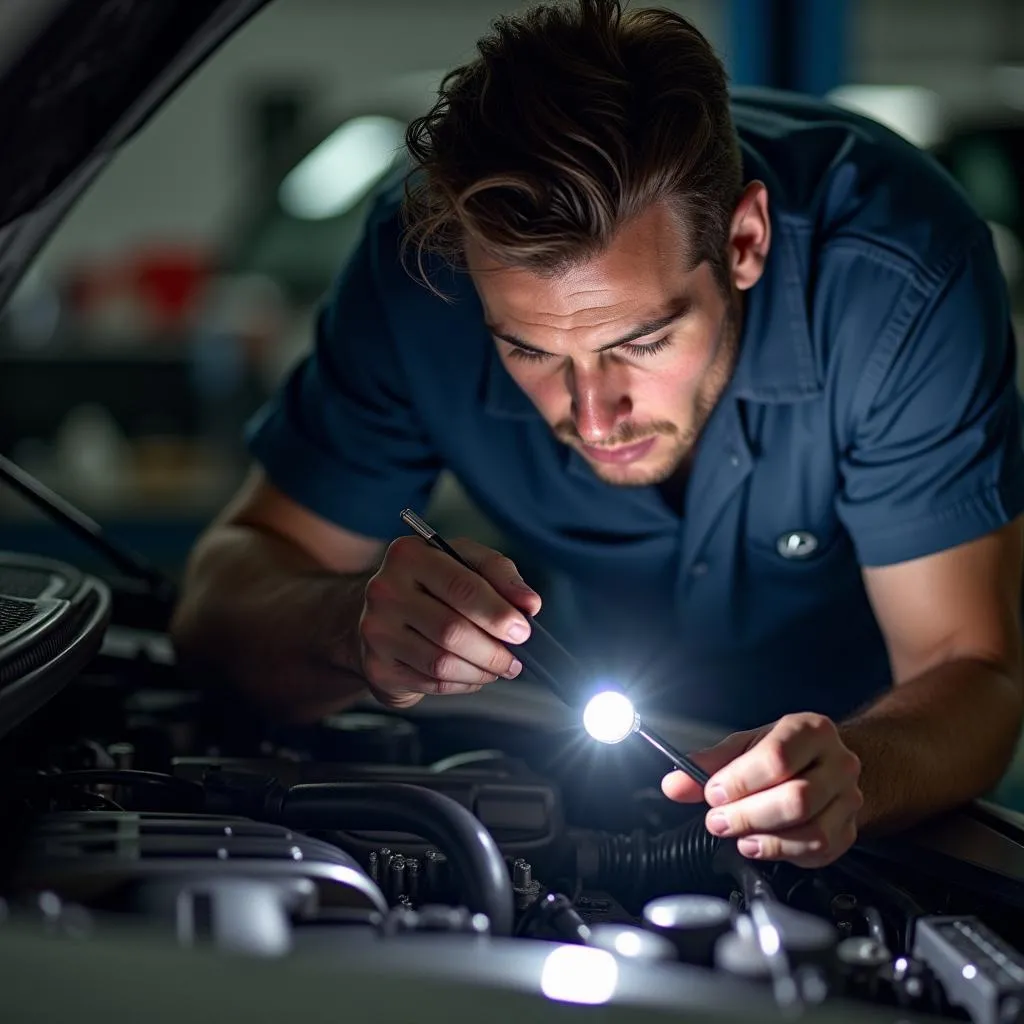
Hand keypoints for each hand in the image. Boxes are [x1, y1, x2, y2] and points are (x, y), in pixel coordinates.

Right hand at [358, 535, 540, 708]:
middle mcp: (386, 590)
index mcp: (410, 555)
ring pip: (442, 662)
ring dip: (480, 670)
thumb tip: (529, 604)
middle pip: (452, 630)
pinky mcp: (378, 666)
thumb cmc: (430, 585)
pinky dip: (462, 683)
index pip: (462, 587)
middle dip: (493, 650)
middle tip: (514, 658)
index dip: (498, 613)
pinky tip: (471, 673)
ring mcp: (377, 631)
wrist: (375, 612)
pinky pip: (432, 683)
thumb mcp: (464, 562)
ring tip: (497, 667)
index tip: (522, 630)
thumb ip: (500, 574)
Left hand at [661, 713, 862, 867]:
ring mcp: (848, 799)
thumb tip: (675, 784)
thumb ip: (710, 764)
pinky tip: (757, 845)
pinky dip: (783, 852)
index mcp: (811, 731)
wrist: (826, 762)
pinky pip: (819, 850)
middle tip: (718, 820)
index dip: (740, 781)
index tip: (712, 793)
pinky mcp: (848, 830)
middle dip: (748, 814)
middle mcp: (838, 763)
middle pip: (797, 798)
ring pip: (811, 829)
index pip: (777, 758)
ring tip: (736, 835)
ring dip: (765, 838)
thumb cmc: (784, 751)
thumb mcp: (745, 747)